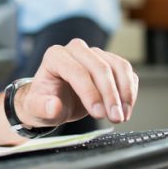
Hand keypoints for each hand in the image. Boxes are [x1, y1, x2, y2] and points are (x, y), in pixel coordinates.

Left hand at [17, 39, 138, 127]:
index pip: (77, 71)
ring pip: (118, 66)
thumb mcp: (37, 109)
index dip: (90, 93)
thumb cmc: (45, 102)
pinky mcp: (109, 61)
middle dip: (110, 95)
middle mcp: (75, 50)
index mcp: (54, 56)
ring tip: (121, 116)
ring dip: (124, 93)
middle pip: (100, 68)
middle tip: (115, 118)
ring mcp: (94, 53)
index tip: (98, 113)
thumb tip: (54, 106)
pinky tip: (125, 108)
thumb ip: (43, 108)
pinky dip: (129, 90)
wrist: (55, 101)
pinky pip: (126, 71)